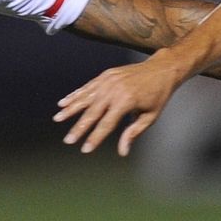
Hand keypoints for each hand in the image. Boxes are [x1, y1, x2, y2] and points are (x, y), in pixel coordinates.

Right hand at [53, 53, 193, 156]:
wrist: (162, 68)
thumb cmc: (158, 96)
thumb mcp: (150, 117)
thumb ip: (134, 133)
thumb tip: (122, 152)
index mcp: (126, 101)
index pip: (107, 124)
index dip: (95, 138)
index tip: (85, 150)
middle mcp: (114, 90)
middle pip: (92, 112)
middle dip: (79, 128)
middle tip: (68, 141)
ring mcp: (108, 81)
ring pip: (85, 98)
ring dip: (70, 109)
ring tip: (57, 119)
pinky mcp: (106, 75)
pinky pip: (87, 87)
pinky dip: (75, 95)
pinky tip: (63, 103)